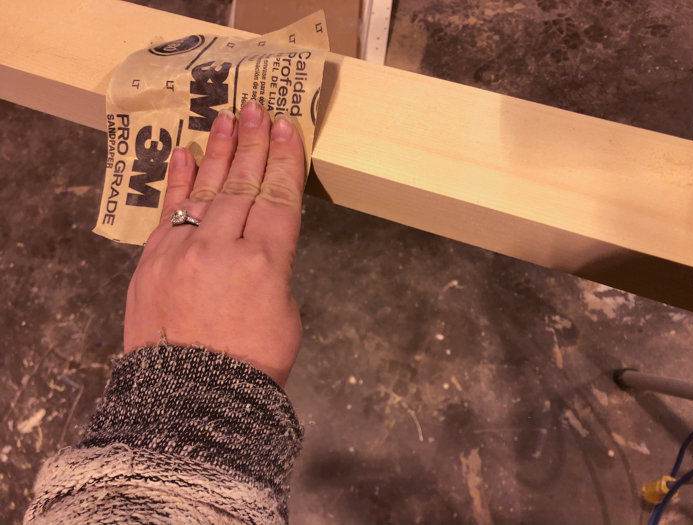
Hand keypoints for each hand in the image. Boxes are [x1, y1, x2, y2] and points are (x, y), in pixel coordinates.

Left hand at [124, 100, 304, 385]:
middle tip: (258, 109)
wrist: (190, 398)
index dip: (285, 162)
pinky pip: (168, 211)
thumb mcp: (285, 316)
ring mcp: (183, 249)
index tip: (287, 129)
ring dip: (219, 152)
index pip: (278, 199)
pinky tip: (185, 152)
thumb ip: (273, 272)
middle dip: (253, 144)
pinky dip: (178, 180)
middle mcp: (222, 247)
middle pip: (242, 185)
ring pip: (206, 190)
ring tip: (227, 119)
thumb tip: (257, 250)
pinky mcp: (152, 259)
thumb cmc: (251, 365)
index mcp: (264, 263)